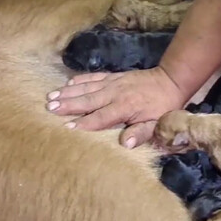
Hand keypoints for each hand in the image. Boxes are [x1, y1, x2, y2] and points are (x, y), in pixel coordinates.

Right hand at [46, 67, 185, 147]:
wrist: (171, 80)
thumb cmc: (163, 107)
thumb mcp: (157, 124)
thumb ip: (141, 133)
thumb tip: (125, 143)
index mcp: (125, 107)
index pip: (101, 117)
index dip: (84, 123)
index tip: (67, 127)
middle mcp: (115, 93)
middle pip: (88, 100)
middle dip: (68, 104)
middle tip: (50, 107)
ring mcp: (113, 83)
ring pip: (87, 87)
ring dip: (69, 92)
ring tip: (51, 95)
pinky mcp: (114, 76)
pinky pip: (94, 77)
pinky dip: (80, 79)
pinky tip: (68, 83)